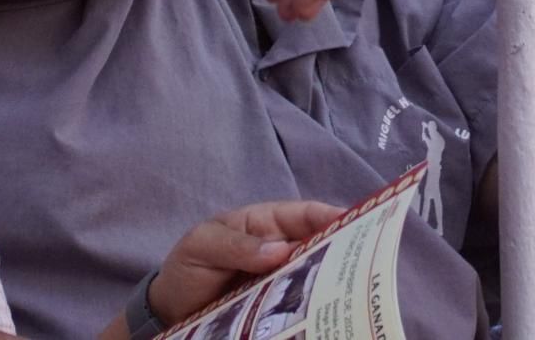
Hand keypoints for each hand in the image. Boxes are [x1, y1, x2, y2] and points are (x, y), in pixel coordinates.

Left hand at [147, 201, 345, 325]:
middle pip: (321, 248)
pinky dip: (313, 312)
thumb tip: (280, 251)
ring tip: (353, 296)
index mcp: (267, 224)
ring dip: (332, 286)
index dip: (333, 216)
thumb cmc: (187, 267)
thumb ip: (236, 245)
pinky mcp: (277, 312)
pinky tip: (326, 318)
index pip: (307, 215)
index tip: (360, 224)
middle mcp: (282, 251)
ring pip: (315, 280)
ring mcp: (281, 283)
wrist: (168, 313)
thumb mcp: (202, 245)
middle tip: (365, 266)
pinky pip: (300, 308)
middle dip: (343, 253)